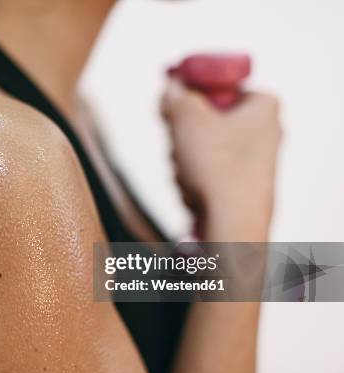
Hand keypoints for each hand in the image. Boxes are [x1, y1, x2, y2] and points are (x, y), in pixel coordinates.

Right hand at [161, 80, 282, 239]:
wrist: (232, 224)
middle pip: (208, 116)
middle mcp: (265, 133)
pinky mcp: (239, 187)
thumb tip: (172, 87)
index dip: (195, 88)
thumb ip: (176, 94)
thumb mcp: (187, 117)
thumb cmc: (218, 168)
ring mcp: (253, 163)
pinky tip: (192, 190)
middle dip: (183, 130)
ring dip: (182, 156)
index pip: (224, 83)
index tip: (173, 95)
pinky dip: (191, 178)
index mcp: (264, 107)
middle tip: (175, 137)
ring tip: (185, 171)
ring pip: (201, 146)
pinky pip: (205, 171)